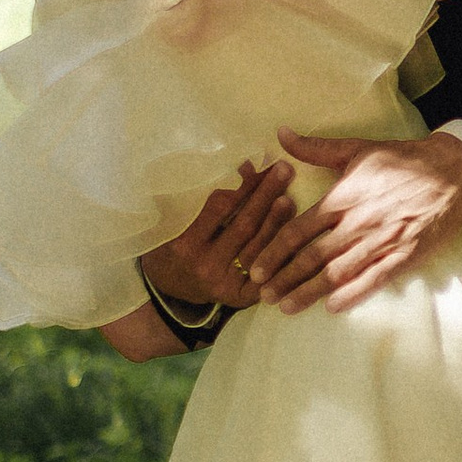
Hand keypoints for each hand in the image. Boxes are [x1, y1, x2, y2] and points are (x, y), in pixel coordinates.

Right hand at [141, 161, 294, 313]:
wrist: (170, 284)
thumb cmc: (172, 241)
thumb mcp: (175, 219)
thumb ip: (203, 195)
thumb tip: (244, 166)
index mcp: (185, 243)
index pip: (220, 208)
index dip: (241, 185)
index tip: (256, 163)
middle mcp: (206, 265)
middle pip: (244, 225)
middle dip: (265, 195)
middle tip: (284, 169)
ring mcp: (226, 284)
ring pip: (259, 248)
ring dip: (278, 220)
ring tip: (290, 194)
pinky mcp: (241, 298)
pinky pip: (266, 272)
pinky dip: (280, 251)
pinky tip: (292, 231)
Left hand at [248, 128, 461, 313]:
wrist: (452, 171)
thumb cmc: (402, 160)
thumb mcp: (356, 149)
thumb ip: (316, 148)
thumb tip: (281, 134)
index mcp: (342, 197)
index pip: (298, 229)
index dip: (273, 251)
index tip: (256, 268)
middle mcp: (357, 221)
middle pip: (312, 256)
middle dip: (284, 278)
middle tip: (263, 295)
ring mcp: (381, 240)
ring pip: (337, 271)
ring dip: (309, 291)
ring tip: (287, 307)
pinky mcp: (405, 254)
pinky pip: (373, 279)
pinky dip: (352, 294)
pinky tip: (333, 307)